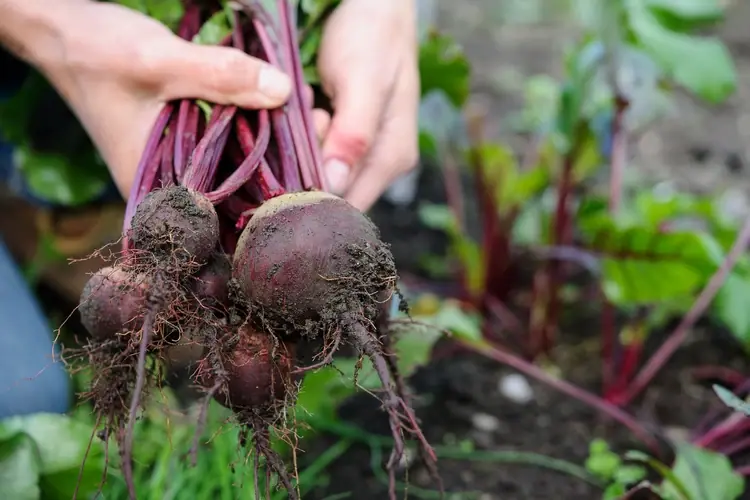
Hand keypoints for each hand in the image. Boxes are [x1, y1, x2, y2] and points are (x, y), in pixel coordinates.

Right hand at [21, 1, 294, 195]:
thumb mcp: (160, 62)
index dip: (272, 206)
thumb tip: (284, 91)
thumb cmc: (97, 52)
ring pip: (238, 173)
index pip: (226, 220)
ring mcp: (178, 169)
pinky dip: (255, 134)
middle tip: (321, 142)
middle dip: (283, 176)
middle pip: (240, 198)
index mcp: (158, 192)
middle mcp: (171, 190)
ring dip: (274, 153)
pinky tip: (284, 116)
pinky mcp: (186, 147)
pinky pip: (229, 150)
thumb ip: (221, 76)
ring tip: (312, 127)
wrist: (63, 34)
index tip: (313, 179)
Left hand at [316, 0, 419, 210]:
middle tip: (309, 118)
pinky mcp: (345, 141)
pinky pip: (316, 155)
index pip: (348, 206)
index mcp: (392, 158)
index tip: (300, 152)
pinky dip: (303, 138)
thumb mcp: (363, 81)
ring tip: (310, 108)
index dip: (314, 192)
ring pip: (320, 175)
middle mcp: (379, 163)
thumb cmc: (373, 36)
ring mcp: (361, 153)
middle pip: (332, 194)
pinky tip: (307, 110)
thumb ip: (353, 133)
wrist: (372, 6)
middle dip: (307, 165)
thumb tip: (335, 184)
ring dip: (302, 148)